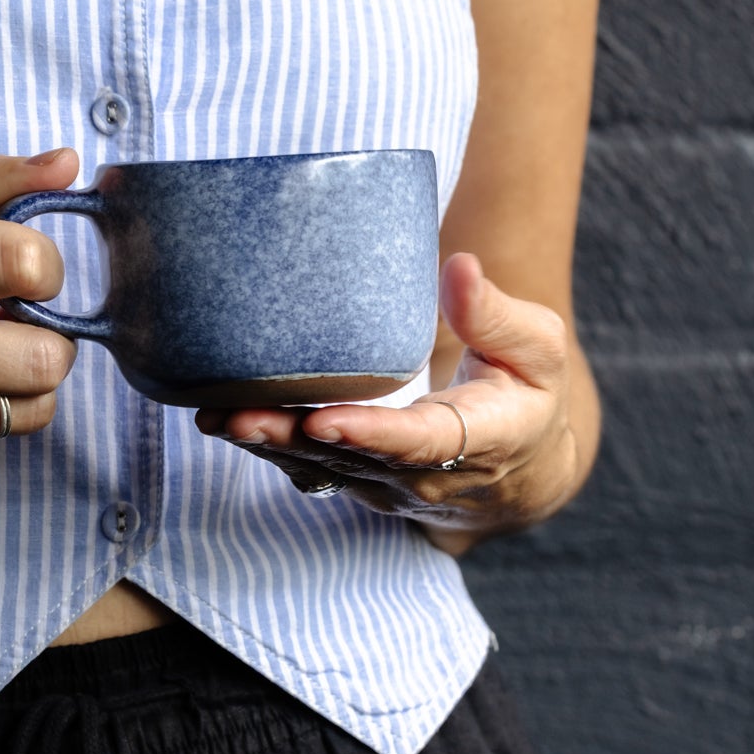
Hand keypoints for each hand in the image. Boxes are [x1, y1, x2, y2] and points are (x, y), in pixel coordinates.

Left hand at [194, 253, 578, 538]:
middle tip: (238, 416)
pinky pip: (305, 468)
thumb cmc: (527, 394)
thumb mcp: (539, 352)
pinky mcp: (354, 482)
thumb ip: (497, 315)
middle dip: (290, 441)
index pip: (419, 443)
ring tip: (215, 415)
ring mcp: (383, 486)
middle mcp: (422, 476)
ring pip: (317, 470)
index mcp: (477, 441)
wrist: (520, 471)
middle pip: (348, 462)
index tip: (326, 422)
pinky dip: (263, 447)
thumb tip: (458, 267)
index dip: (370, 436)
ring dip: (265, 446)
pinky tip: (220, 418)